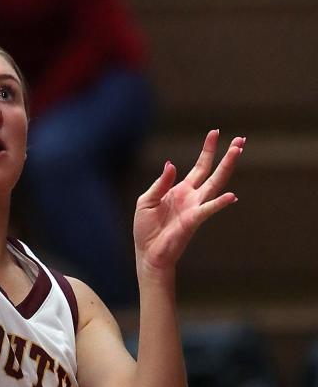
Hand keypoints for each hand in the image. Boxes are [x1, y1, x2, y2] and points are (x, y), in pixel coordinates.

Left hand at [134, 129, 244, 274]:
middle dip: (228, 156)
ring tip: (237, 152)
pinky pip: (208, 209)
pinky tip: (231, 196)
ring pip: (216, 184)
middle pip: (214, 172)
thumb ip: (161, 183)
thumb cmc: (147, 229)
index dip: (208, 150)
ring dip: (227, 168)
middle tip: (241, 140)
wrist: (148, 253)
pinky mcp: (193, 220)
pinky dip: (219, 203)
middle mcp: (193, 197)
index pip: (200, 166)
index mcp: (181, 190)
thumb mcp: (147, 200)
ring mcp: (195, 208)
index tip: (215, 133)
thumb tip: (171, 164)